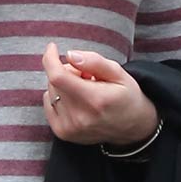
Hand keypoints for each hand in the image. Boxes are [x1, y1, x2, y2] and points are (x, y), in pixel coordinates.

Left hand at [42, 43, 158, 147]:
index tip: (53, 48)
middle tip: (87, 76)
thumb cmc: (127, 97)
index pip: (58, 77)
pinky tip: (76, 101)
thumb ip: (94, 61)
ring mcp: (70, 128)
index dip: (51, 59)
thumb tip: (70, 55)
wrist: (132, 127)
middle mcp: (80, 117)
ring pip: (51, 92)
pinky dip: (57, 98)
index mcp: (95, 100)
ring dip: (63, 86)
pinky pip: (48, 104)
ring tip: (85, 91)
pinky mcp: (63, 133)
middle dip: (67, 71)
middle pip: (55, 82)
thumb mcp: (118, 73)